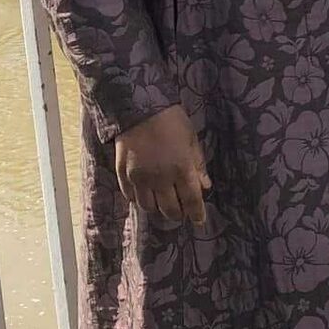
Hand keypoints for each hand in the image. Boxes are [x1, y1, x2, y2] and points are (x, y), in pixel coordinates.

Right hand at [115, 105, 210, 226]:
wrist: (139, 108)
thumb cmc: (172, 121)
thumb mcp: (192, 140)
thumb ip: (198, 166)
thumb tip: (205, 186)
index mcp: (181, 169)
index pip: (191, 200)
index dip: (196, 213)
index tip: (199, 220)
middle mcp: (160, 178)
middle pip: (169, 209)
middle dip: (178, 214)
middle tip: (182, 211)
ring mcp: (139, 178)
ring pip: (149, 207)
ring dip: (158, 208)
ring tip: (163, 203)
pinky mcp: (123, 175)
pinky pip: (131, 197)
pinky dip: (140, 199)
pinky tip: (146, 194)